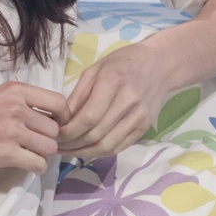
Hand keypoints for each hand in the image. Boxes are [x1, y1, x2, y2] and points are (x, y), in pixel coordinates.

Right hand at [0, 82, 69, 174]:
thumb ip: (24, 102)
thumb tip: (51, 117)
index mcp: (17, 90)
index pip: (60, 103)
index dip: (63, 118)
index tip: (54, 126)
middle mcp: (18, 108)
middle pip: (56, 129)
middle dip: (48, 139)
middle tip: (34, 143)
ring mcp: (13, 131)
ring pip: (50, 148)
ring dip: (42, 154)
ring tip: (27, 153)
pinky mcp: (7, 153)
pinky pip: (38, 164)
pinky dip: (35, 167)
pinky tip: (23, 163)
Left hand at [59, 41, 169, 159]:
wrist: (160, 65)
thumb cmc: (122, 63)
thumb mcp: (94, 70)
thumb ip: (78, 95)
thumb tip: (61, 121)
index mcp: (112, 82)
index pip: (88, 117)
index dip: (69, 131)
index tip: (55, 134)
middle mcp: (128, 101)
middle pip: (96, 134)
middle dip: (72, 144)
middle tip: (57, 145)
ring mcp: (139, 117)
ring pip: (107, 146)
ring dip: (84, 152)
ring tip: (68, 151)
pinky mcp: (144, 127)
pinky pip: (119, 147)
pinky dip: (100, 153)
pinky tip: (86, 150)